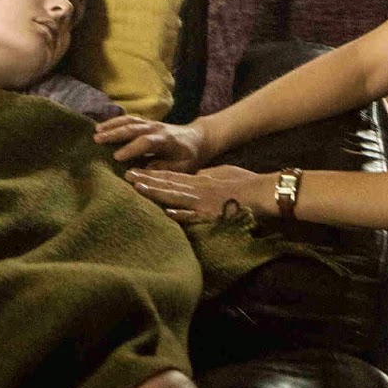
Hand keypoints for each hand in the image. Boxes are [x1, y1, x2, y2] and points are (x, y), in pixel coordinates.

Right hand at [93, 115, 208, 171]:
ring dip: (112, 125)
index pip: (146, 142)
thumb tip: (141, 172)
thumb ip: (163, 169)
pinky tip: (103, 127)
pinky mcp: (147, 123)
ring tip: (96, 132)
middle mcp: (157, 128)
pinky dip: (115, 122)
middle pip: (134, 128)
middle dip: (115, 133)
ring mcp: (151, 123)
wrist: (198, 138)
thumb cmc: (190, 157)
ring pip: (129, 121)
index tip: (116, 157)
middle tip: (97, 140)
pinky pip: (129, 119)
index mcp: (166, 140)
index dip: (131, 149)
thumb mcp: (183, 168)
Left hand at [125, 164, 264, 222]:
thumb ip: (204, 176)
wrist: (261, 191)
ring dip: (156, 193)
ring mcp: (202, 202)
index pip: (170, 176)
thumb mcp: (219, 174)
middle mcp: (196, 189)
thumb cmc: (242, 182)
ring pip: (175, 196)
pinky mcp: (212, 215)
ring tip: (138, 188)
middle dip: (146, 181)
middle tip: (126, 175)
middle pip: (167, 185)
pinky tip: (168, 213)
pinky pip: (195, 216)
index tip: (134, 171)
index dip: (151, 173)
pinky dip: (182, 214)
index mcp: (198, 180)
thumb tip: (192, 176)